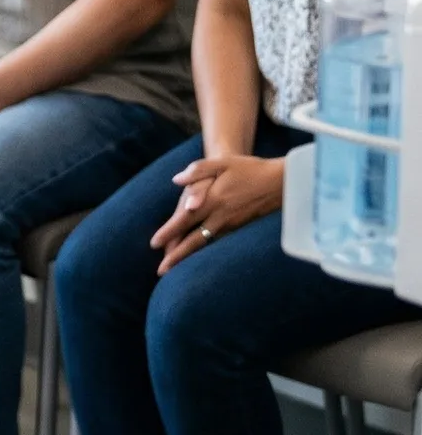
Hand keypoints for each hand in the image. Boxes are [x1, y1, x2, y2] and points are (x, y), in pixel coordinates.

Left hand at [150, 153, 283, 273]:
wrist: (281, 182)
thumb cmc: (249, 169)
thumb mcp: (222, 163)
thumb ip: (197, 170)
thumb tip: (176, 180)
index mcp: (212, 201)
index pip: (185, 220)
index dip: (169, 233)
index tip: (153, 245)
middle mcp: (221, 217)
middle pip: (194, 240)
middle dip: (177, 257)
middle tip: (161, 271)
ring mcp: (232, 225)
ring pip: (207, 245)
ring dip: (190, 257)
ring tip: (176, 270)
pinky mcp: (241, 228)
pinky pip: (219, 242)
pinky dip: (206, 252)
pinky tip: (199, 257)